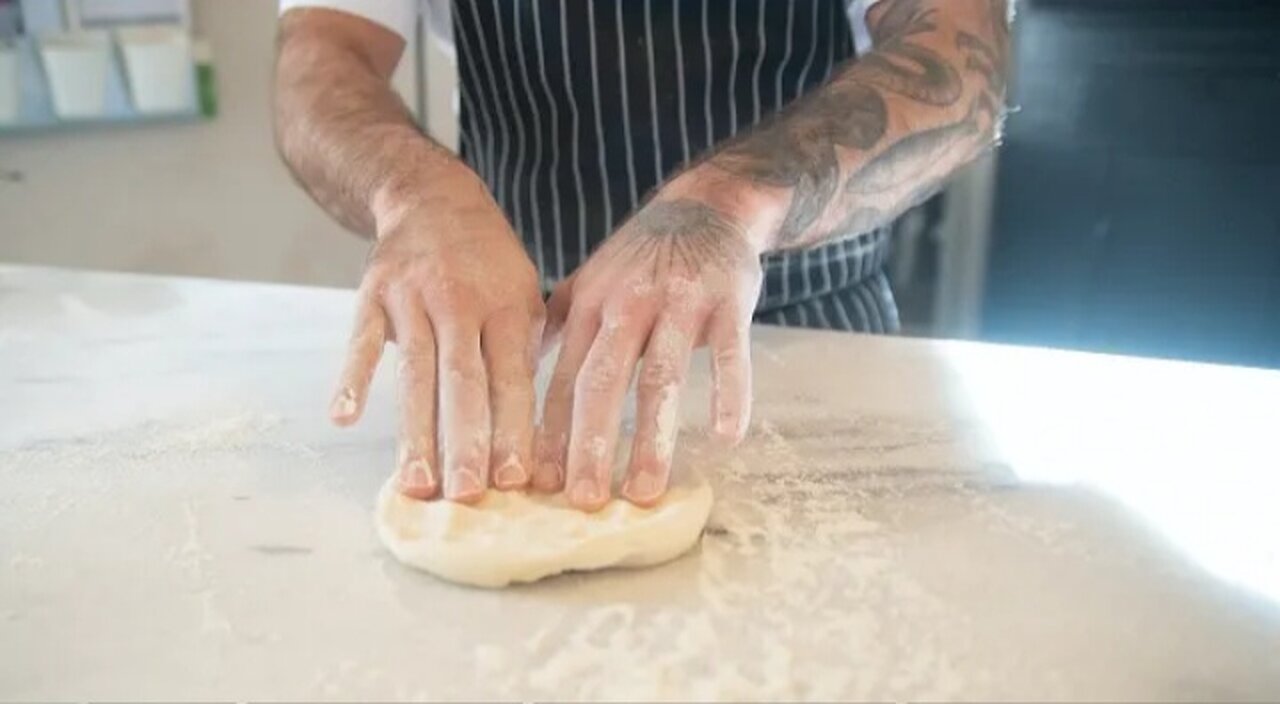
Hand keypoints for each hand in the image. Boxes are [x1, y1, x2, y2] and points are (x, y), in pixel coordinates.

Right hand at [329, 166, 544, 502]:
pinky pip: (360, 340)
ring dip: (415, 431)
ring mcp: (413, 298)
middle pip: (463, 381)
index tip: (515, 478)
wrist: (433, 197)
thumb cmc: (487, 261)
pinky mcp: (372, 294)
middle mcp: (461, 302)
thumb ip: (526, 350)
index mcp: (506, 307)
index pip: (511, 378)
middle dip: (466, 441)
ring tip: (417, 483)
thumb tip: (539, 421)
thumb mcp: (525, 292)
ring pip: (415, 372)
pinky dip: (351, 378)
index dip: (513, 428)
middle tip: (467, 495)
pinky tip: (345, 417)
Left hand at [533, 170, 775, 510]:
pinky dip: (729, 394)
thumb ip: (557, 330)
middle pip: (602, 383)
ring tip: (645, 490)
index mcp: (591, 307)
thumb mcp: (590, 282)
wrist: (707, 206)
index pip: (562, 379)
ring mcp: (679, 303)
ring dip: (653, 438)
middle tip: (583, 500)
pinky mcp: (728, 302)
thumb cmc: (642, 257)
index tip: (539, 484)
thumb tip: (514, 382)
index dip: (549, 432)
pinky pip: (728, 354)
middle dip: (589, 444)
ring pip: (661, 377)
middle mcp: (628, 305)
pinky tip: (725, 438)